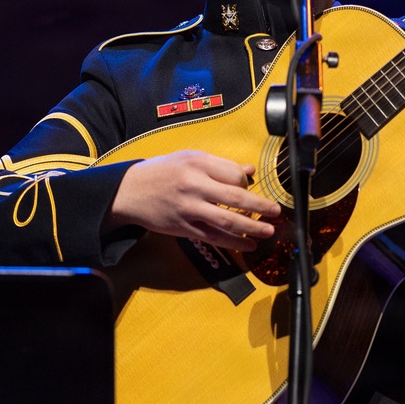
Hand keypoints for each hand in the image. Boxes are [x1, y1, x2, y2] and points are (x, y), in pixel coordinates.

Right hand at [106, 150, 280, 249]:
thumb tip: (249, 171)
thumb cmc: (161, 172)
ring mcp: (190, 209)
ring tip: (269, 232)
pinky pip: (214, 237)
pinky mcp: (184, 228)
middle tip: (276, 212)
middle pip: (236, 198)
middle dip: (261, 206)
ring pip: (227, 221)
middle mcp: (195, 185)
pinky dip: (234, 242)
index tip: (249, 188)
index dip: (246, 183)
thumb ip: (219, 165)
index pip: (234, 175)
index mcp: (198, 163)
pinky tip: (248, 244)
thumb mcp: (188, 158)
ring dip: (252, 228)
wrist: (128, 192)